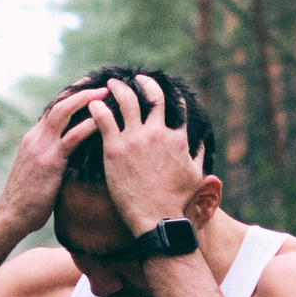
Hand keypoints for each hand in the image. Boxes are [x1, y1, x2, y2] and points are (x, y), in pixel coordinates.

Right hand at [0, 87, 99, 245]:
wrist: (11, 216)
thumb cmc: (28, 201)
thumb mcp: (41, 172)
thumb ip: (54, 158)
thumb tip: (73, 156)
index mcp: (34, 138)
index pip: (54, 109)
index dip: (73, 96)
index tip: (91, 87)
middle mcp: (36, 137)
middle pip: (59, 103)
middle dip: (81, 90)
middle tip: (103, 82)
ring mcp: (41, 147)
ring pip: (63, 111)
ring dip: (86, 99)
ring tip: (106, 92)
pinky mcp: (49, 161)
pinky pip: (72, 137)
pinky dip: (88, 125)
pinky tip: (104, 120)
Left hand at [87, 73, 219, 239]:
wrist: (157, 218)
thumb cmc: (177, 201)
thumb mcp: (195, 175)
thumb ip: (197, 155)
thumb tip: (201, 142)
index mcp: (177, 138)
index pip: (176, 106)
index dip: (170, 93)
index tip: (159, 88)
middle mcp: (157, 133)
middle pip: (152, 96)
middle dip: (144, 83)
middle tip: (135, 78)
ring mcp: (135, 139)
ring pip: (127, 101)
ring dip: (119, 88)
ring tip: (112, 83)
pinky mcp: (115, 149)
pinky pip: (104, 119)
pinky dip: (98, 108)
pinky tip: (93, 103)